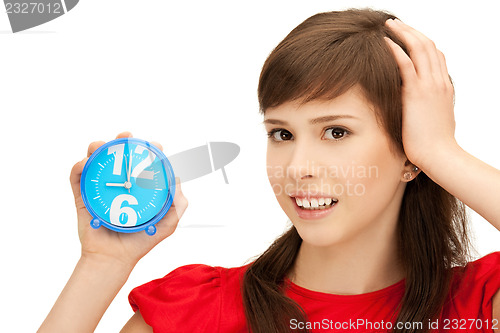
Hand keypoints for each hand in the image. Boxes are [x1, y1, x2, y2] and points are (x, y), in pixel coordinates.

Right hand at [70, 131, 187, 268]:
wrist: (115, 258)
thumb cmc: (141, 241)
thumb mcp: (168, 222)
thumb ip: (178, 203)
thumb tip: (176, 179)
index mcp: (137, 187)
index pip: (142, 162)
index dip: (147, 150)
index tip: (153, 145)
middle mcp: (118, 184)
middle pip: (117, 156)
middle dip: (121, 142)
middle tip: (125, 138)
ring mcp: (99, 189)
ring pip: (95, 160)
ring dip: (97, 148)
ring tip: (100, 147)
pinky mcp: (82, 197)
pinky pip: (76, 178)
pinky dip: (78, 167)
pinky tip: (85, 163)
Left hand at [384, 19, 458, 168]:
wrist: (439, 155)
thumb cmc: (434, 144)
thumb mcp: (434, 119)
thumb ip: (427, 107)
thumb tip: (417, 107)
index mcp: (443, 87)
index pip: (436, 56)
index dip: (422, 42)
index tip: (407, 36)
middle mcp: (438, 82)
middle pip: (428, 46)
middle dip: (411, 31)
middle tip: (395, 24)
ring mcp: (429, 86)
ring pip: (419, 48)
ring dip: (403, 33)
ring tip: (389, 25)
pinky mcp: (416, 94)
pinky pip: (406, 64)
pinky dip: (396, 50)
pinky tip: (385, 43)